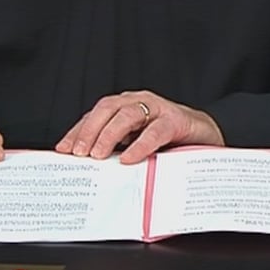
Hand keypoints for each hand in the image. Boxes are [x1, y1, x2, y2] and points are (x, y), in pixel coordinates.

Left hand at [55, 90, 224, 164]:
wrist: (207, 135)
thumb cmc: (169, 141)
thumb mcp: (136, 144)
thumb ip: (116, 149)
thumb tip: (88, 168)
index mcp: (125, 107)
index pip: (95, 115)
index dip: (77, 131)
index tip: (62, 150)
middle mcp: (138, 102)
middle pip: (106, 108)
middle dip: (88, 130)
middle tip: (78, 153)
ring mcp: (157, 108)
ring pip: (127, 115)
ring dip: (108, 135)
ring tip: (98, 155)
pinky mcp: (176, 119)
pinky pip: (155, 131)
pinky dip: (140, 145)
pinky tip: (129, 158)